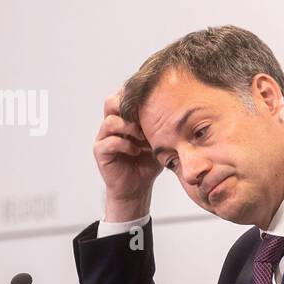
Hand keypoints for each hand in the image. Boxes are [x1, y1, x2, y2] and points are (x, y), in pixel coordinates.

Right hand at [94, 89, 160, 219]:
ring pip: (110, 121)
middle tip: (145, 117)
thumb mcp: (159, 141)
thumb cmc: (148, 163)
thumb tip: (182, 109)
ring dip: (129, 127)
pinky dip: (125, 145)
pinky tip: (136, 151)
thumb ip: (163, 126)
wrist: (137, 188)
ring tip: (143, 137)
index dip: (135, 96)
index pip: (123, 96)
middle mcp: (112, 125)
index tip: (153, 102)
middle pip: (111, 102)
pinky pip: (109, 142)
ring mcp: (104, 137)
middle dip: (128, 107)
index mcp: (124, 118)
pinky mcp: (101, 152)